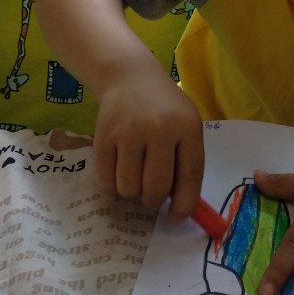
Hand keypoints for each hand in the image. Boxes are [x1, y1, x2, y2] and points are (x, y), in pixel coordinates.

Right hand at [93, 73, 203, 221]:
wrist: (130, 77)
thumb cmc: (165, 107)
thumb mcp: (186, 125)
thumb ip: (187, 161)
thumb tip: (180, 208)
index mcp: (187, 127)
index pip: (190, 175)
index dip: (185, 203)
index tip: (176, 217)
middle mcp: (159, 129)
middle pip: (156, 188)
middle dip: (154, 200)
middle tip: (151, 193)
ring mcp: (129, 132)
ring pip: (129, 189)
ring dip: (132, 193)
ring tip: (136, 176)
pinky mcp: (103, 138)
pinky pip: (106, 182)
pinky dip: (113, 187)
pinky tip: (119, 171)